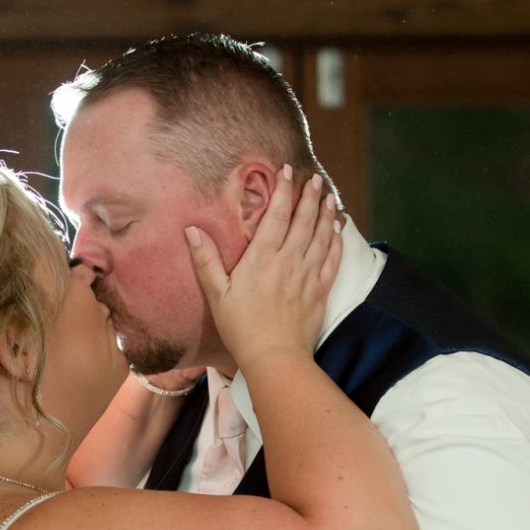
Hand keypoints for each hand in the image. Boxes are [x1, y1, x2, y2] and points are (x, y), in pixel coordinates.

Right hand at [186, 166, 341, 370]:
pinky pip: (332, 259)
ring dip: (326, 214)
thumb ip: (206, 260)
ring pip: (321, 236)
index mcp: (262, 258)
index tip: (287, 171)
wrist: (275, 357)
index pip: (276, 216)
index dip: (283, 191)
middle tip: (314, 179)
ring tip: (329, 196)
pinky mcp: (321, 290)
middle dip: (309, 196)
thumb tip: (191, 230)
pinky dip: (336, 241)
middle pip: (303, 221)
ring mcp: (308, 275)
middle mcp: (289, 261)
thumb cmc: (241, 327)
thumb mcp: (217, 294)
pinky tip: (338, 230)